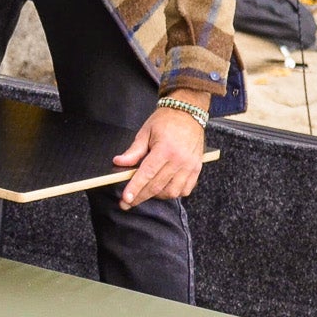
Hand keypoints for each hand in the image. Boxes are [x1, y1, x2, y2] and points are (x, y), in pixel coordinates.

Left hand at [114, 93, 208, 208]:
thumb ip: (133, 151)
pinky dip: (173, 193)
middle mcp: (180, 160)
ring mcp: (190, 166)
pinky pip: (185, 190)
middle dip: (140, 197)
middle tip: (126, 203)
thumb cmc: (165, 121)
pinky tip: (163, 189)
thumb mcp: (145, 132)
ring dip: (156, 196)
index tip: (125, 199)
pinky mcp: (197, 169)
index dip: (135, 188)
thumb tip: (119, 163)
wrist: (189, 113)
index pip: (147, 174)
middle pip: (157, 186)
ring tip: (145, 193)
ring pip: (171, 192)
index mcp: (165, 149)